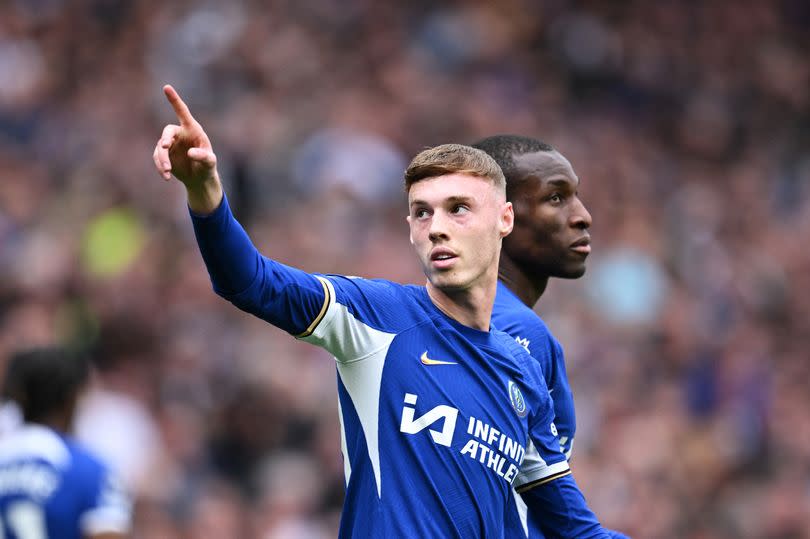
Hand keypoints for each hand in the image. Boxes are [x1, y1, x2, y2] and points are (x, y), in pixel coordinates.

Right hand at [153, 85, 222, 212]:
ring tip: (168, 172)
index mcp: (193, 130)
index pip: (182, 112)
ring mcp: (170, 144)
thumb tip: (190, 153)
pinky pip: (157, 158)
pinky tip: (167, 177)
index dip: (174, 100)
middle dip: (165, 138)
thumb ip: (204, 156)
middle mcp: (180, 134)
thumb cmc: (207, 166)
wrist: (199, 179)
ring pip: (160, 148)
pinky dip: (160, 167)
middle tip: (164, 146)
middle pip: (167, 131)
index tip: (166, 87)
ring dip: (162, 159)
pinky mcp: (163, 154)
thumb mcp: (210, 162)